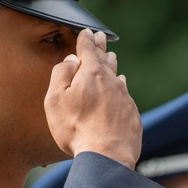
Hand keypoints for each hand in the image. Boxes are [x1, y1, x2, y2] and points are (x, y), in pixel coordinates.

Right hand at [44, 29, 140, 168]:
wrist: (108, 155)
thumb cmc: (77, 129)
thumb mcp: (56, 100)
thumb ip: (61, 75)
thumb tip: (71, 61)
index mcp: (91, 74)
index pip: (88, 49)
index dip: (85, 39)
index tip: (86, 32)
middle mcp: (111, 82)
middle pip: (105, 60)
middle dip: (100, 47)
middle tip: (100, 37)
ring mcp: (124, 98)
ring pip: (117, 76)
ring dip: (112, 65)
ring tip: (111, 57)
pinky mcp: (132, 114)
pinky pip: (125, 95)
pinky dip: (120, 88)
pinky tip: (120, 86)